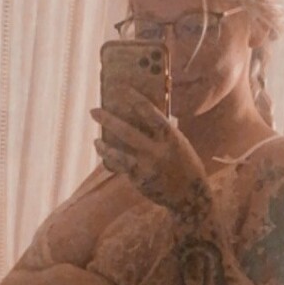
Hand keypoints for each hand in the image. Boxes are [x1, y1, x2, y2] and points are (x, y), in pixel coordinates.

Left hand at [90, 85, 205, 208]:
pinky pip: (120, 166)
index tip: (122, 89)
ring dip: (104, 146)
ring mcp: (147, 166)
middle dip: (109, 120)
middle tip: (93, 111)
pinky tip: (104, 154)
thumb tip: (140, 113)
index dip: (136, 100)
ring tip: (95, 140)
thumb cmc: (184, 163)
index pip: (151, 113)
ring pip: (119, 153)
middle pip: (128, 132)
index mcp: (171, 137)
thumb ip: (162, 132)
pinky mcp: (140, 179)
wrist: (190, 195)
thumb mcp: (178, 143)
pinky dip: (110, 159)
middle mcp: (158, 150)